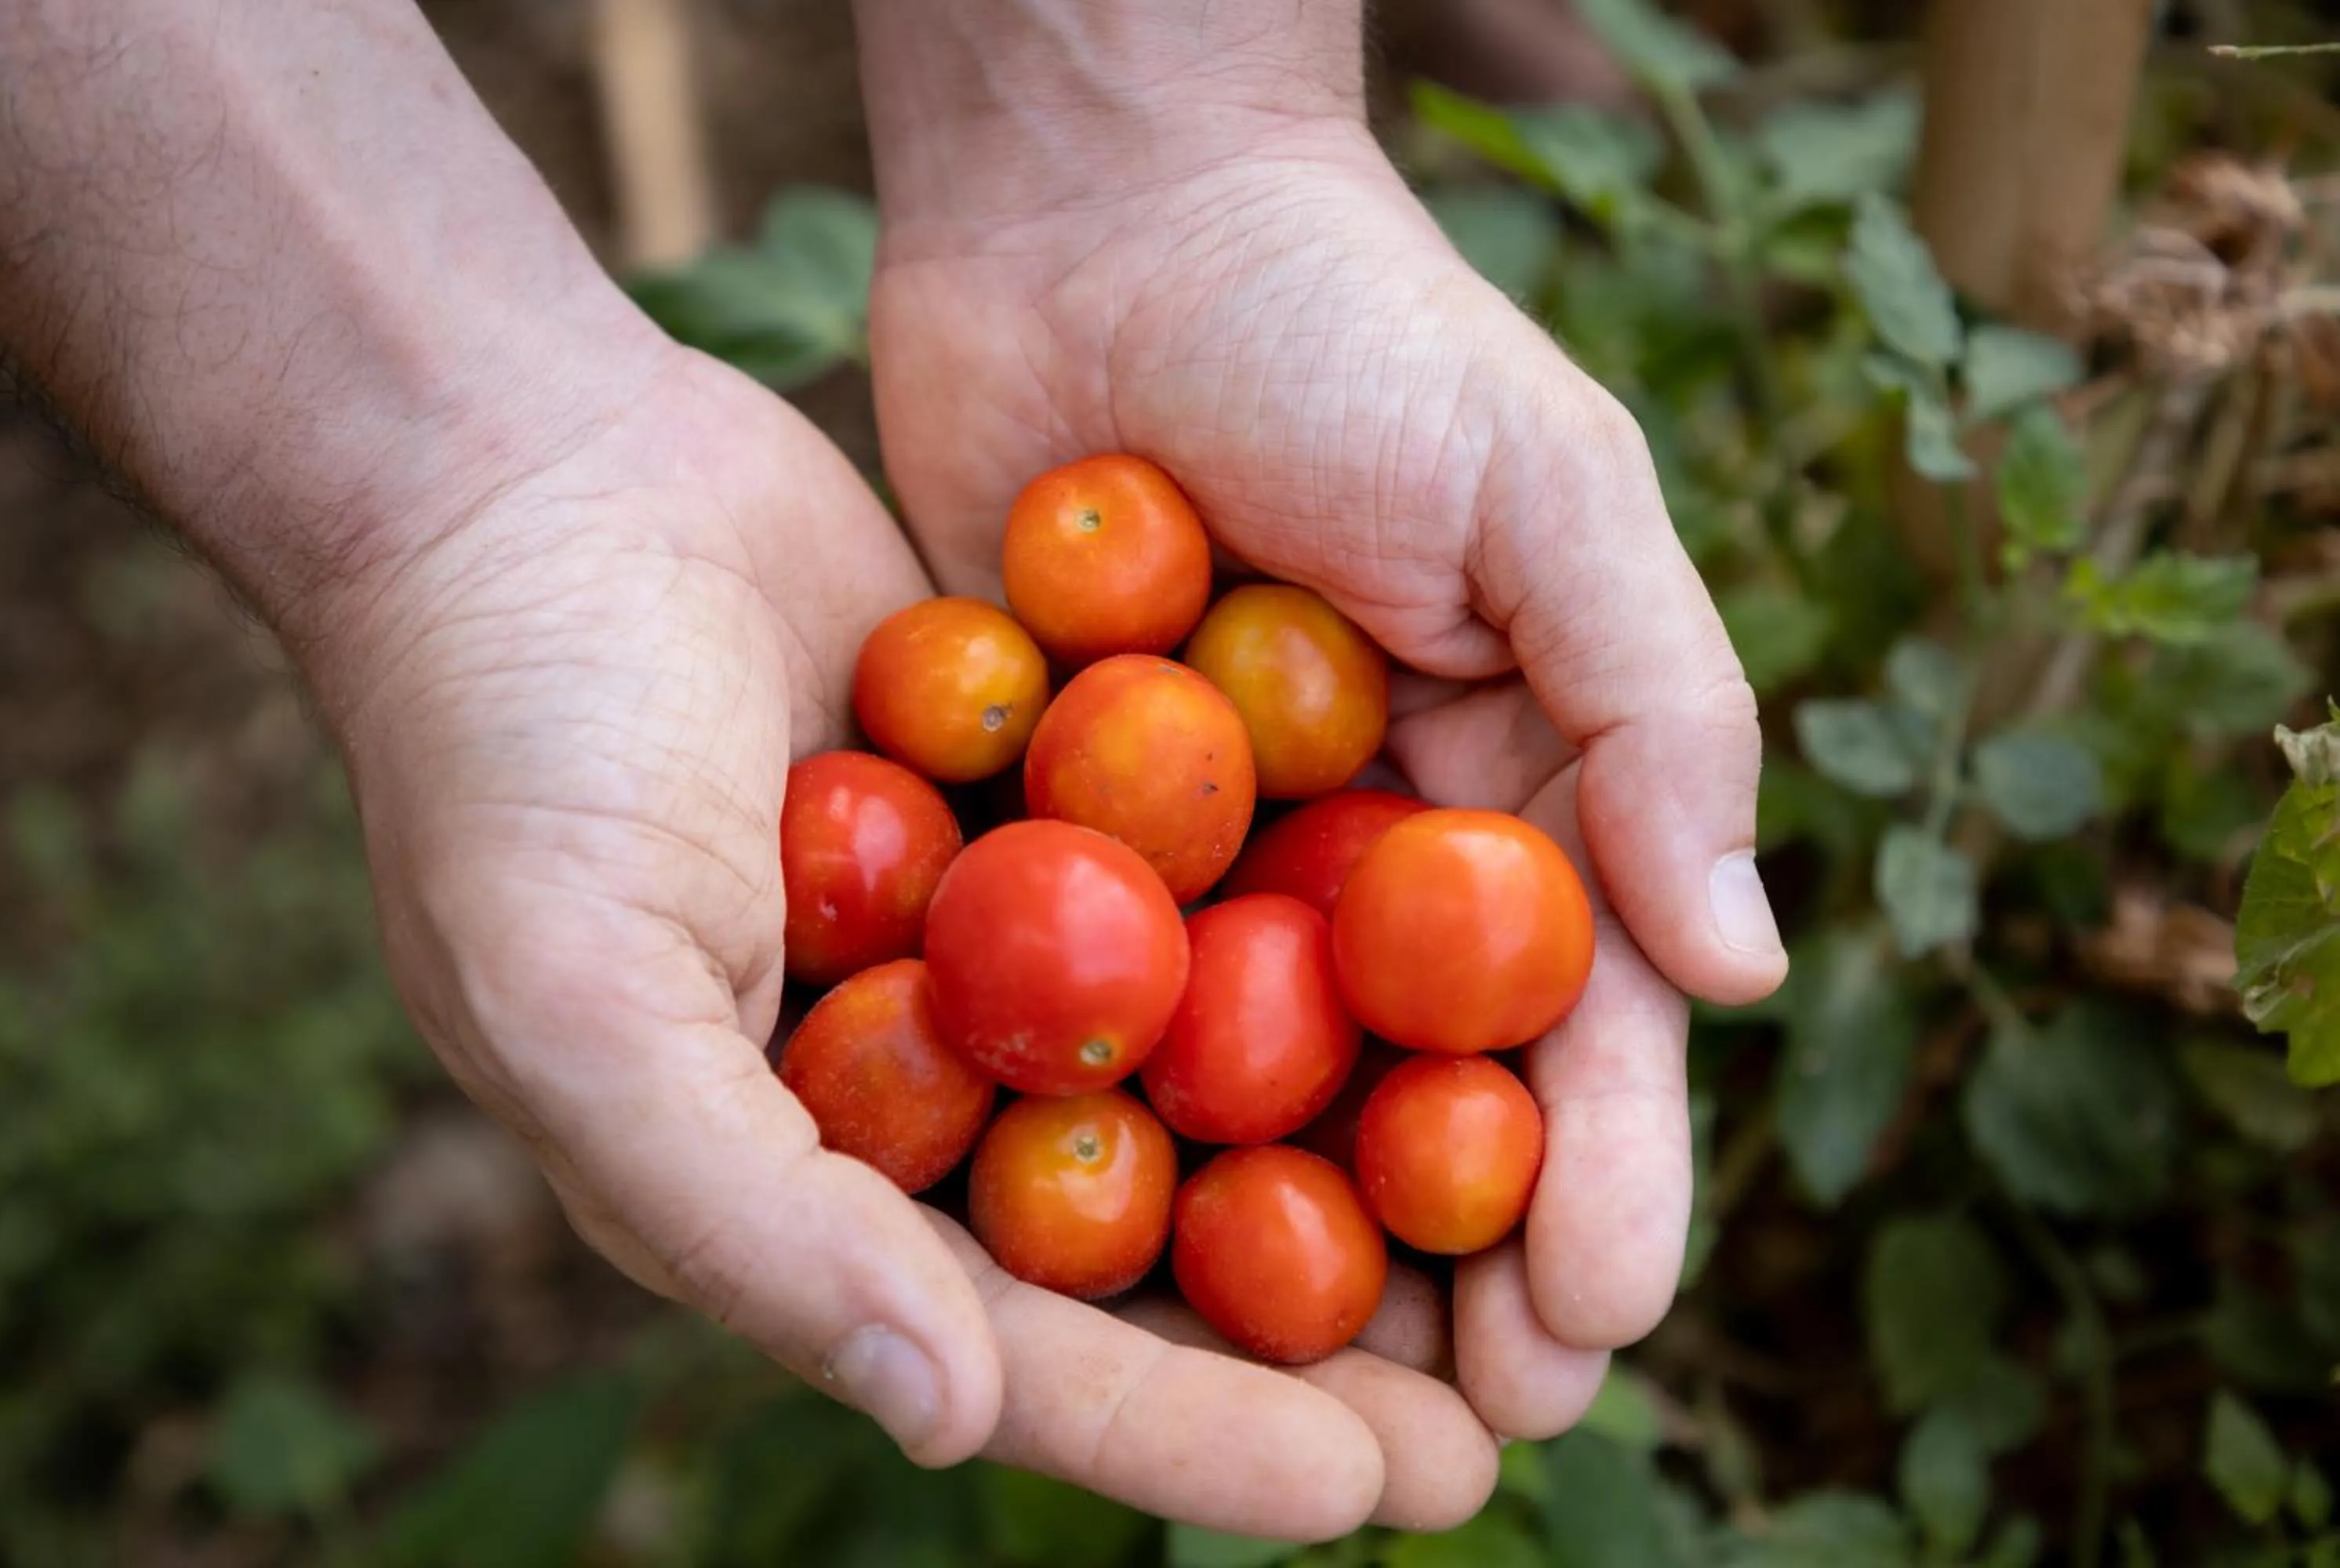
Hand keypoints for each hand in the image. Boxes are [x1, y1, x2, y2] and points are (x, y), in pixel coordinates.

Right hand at [317, 344, 1455, 1536]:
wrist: (522, 473)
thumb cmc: (506, 744)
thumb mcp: (579, 999)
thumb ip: (750, 1219)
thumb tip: (948, 1415)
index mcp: (794, 1189)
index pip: (1027, 1355)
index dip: (1203, 1436)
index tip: (1390, 1487)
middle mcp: (906, 1099)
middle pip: (1147, 1262)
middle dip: (1320, 1351)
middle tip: (1513, 1412)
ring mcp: (983, 959)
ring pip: (1200, 1104)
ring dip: (1354, 1170)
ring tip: (1536, 1231)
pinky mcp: (1040, 824)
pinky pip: (1198, 918)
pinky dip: (1316, 966)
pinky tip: (1469, 993)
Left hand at [863, 41, 1789, 1511]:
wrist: (1099, 212)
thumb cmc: (1348, 324)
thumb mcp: (1550, 493)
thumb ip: (1658, 717)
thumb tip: (1750, 975)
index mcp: (1510, 791)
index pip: (1579, 1024)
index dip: (1600, 1178)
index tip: (1599, 1322)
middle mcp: (1361, 855)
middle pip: (1417, 1103)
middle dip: (1451, 1273)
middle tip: (1460, 1445)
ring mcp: (1199, 861)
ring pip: (1250, 1101)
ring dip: (1277, 1258)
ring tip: (1285, 1424)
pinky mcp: (1040, 839)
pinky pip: (1070, 1008)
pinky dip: (1082, 1125)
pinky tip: (1076, 1263)